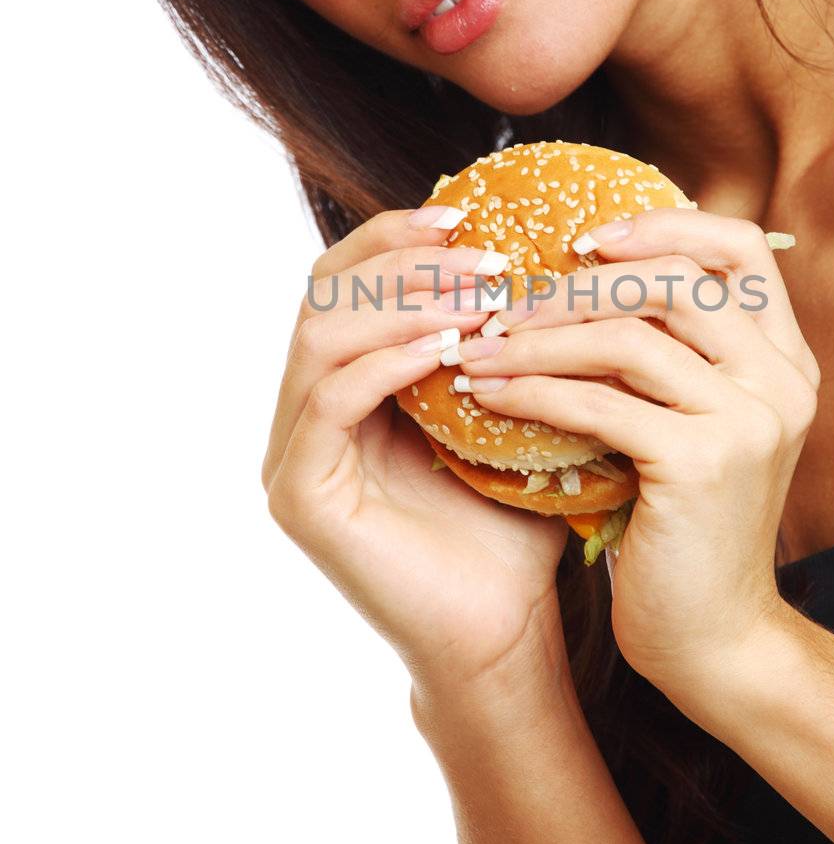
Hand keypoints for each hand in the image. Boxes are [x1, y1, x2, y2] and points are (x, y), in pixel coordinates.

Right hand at [260, 209, 568, 699]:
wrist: (506, 632)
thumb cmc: (515, 524)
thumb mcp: (510, 410)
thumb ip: (499, 339)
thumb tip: (531, 244)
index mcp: (344, 385)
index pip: (345, 279)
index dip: (395, 235)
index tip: (469, 210)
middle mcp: (304, 414)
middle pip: (321, 292)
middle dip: (402, 258)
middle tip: (483, 252)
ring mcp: (291, 455)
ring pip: (318, 337)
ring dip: (402, 303)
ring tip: (483, 296)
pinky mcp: (299, 495)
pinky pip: (329, 401)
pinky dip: (387, 361)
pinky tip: (450, 349)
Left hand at [448, 209, 819, 694]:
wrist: (713, 638)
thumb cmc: (685, 529)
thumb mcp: (694, 427)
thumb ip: (673, 357)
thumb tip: (588, 277)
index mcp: (786, 359)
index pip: (740, 247)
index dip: (662, 225)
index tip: (587, 241)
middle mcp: (782, 380)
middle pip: (677, 278)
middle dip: (579, 283)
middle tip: (507, 304)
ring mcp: (751, 420)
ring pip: (629, 335)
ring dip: (539, 339)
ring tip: (478, 349)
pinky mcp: (704, 463)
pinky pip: (601, 404)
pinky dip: (534, 394)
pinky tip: (488, 398)